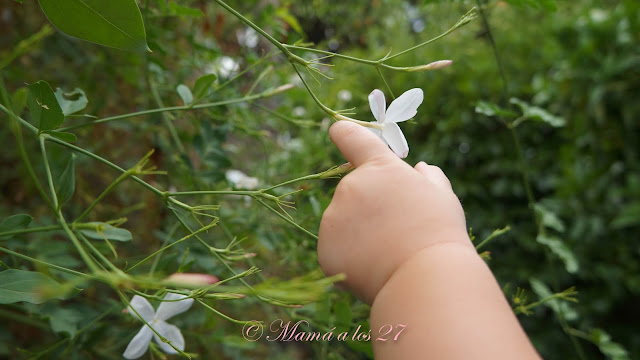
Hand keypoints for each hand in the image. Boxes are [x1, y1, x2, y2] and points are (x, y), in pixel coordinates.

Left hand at [318, 121, 472, 303]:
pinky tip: (374, 268)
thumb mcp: (442, 197)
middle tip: (397, 230)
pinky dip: (351, 258)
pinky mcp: (325, 248)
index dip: (343, 133)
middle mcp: (350, 186)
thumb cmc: (439, 233)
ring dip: (360, 234)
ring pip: (344, 223)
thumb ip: (429, 179)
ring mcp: (333, 218)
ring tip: (389, 252)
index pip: (350, 137)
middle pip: (354, 192)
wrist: (423, 277)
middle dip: (369, 206)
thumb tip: (421, 170)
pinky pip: (337, 250)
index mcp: (378, 167)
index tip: (337, 131)